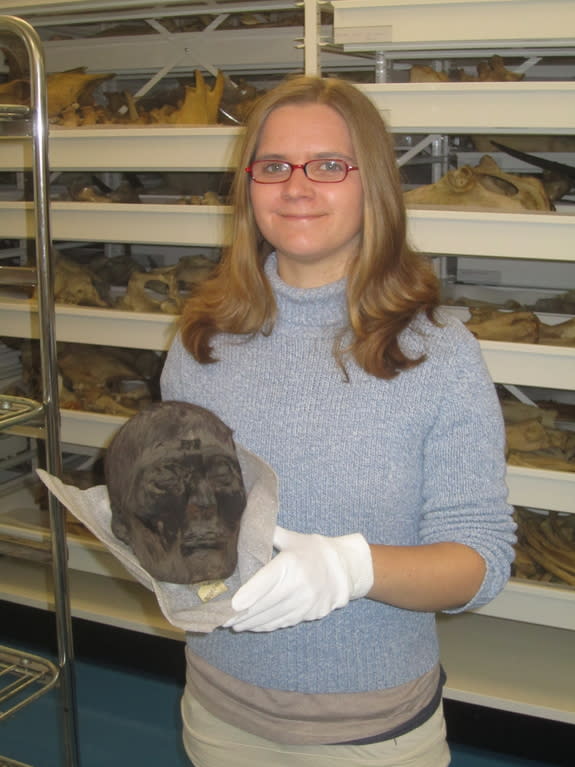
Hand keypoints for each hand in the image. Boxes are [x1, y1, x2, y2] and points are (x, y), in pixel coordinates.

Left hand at [224, 525, 373, 631]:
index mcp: (291, 564)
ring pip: (273, 617)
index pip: (267, 581)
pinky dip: (267, 625)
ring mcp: (305, 603)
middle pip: (265, 604)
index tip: (232, 605)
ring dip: (252, 623)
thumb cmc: (314, 550)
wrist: (344, 569)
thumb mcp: (293, 538)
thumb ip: (270, 533)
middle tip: (222, 619)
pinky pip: (283, 622)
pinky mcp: (308, 614)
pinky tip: (254, 625)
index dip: (250, 594)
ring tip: (234, 624)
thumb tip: (247, 523)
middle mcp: (298, 586)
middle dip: (242, 614)